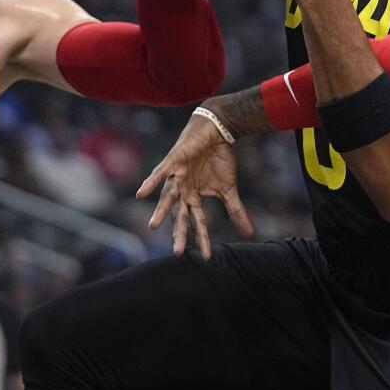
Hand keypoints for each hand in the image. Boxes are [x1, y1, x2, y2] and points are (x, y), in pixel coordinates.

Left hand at [136, 110, 253, 258]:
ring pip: (168, 197)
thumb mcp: (229, 189)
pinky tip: (141, 194)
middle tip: (177, 253)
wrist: (217, 131)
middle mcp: (183, 190)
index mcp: (194, 197)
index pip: (198, 222)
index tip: (208, 257)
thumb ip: (235, 210)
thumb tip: (249, 233)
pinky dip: (151, 183)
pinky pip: (160, 174)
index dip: (202, 238)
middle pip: (180, 215)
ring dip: (161, 211)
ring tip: (153, 226)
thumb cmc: (219, 159)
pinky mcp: (173, 162)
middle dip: (179, 233)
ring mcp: (177, 177)